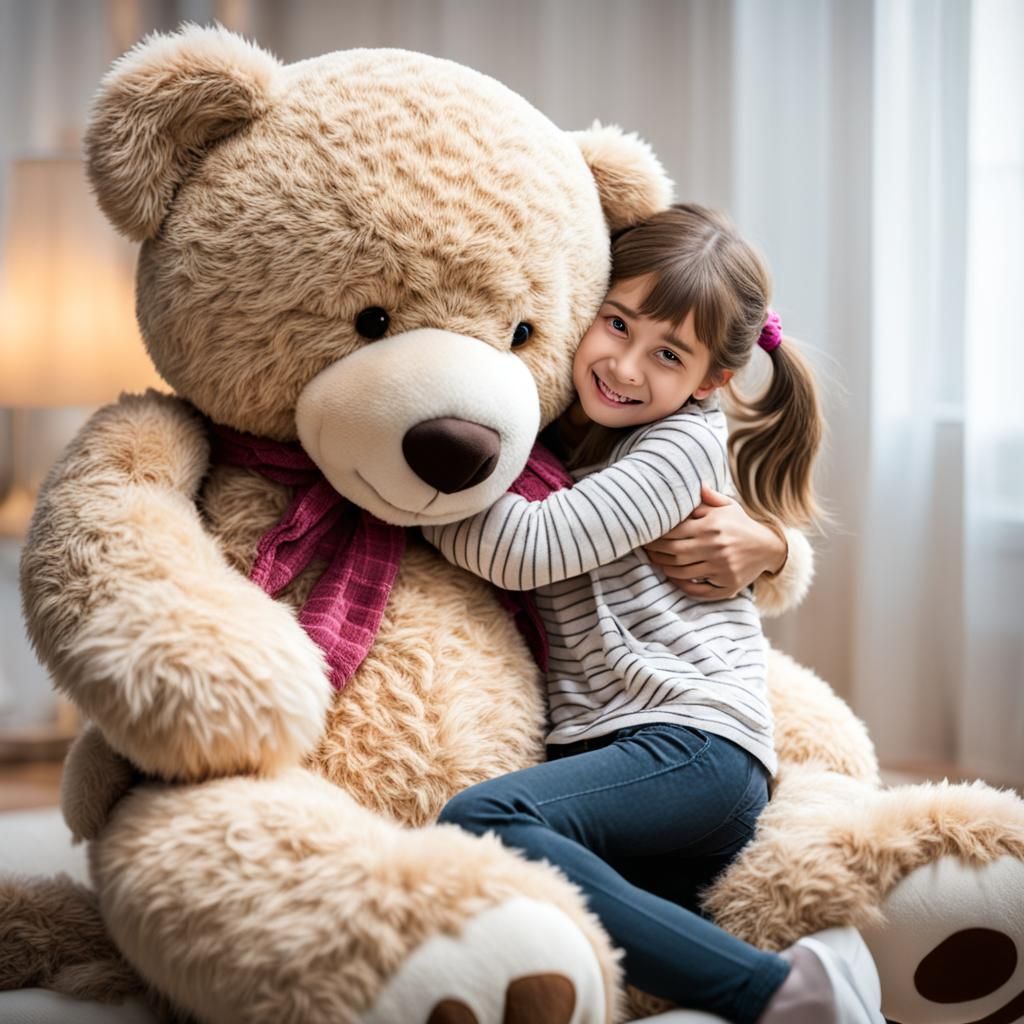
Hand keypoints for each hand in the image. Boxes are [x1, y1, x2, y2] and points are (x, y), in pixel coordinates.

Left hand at [643, 485, 787, 599]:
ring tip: (657, 562)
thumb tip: (695, 483)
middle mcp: (716, 548)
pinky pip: (699, 590)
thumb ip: (708, 497)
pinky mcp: (727, 585)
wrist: (769, 547)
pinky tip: (675, 578)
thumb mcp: (728, 506)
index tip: (647, 534)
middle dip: (656, 552)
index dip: (656, 535)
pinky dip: (683, 586)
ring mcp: (722, 568)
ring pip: (682, 572)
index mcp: (712, 526)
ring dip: (666, 568)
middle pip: (674, 553)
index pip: (674, 532)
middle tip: (645, 550)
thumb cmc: (741, 524)